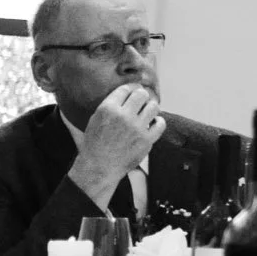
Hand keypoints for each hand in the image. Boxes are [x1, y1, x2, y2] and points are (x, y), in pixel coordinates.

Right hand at [70, 84, 164, 206]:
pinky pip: (161, 123)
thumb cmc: (95, 143)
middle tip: (142, 101)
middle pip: (142, 94)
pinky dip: (158, 122)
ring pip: (154, 106)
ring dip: (151, 108)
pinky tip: (153, 123)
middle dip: (142, 96)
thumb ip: (111, 105)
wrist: (99, 166)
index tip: (134, 92)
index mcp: (108, 108)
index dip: (132, 89)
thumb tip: (129, 93)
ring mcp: (136, 128)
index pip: (126, 89)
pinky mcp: (147, 140)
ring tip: (148, 112)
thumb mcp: (96, 118)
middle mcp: (123, 116)